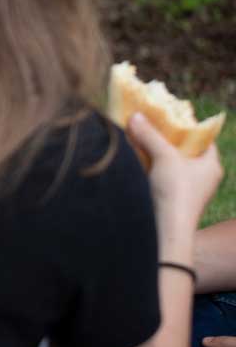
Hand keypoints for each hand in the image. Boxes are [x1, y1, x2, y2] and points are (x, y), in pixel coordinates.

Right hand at [127, 114, 221, 241]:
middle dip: (166, 139)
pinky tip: (134, 161)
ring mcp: (187, 191)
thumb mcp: (164, 157)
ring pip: (171, 165)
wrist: (167, 231)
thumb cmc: (176, 191)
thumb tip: (135, 115)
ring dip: (155, 154)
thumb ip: (150, 135)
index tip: (169, 117)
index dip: (187, 127)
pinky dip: (150, 168)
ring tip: (137, 139)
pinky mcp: (171, 200)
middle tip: (149, 126)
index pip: (203, 140)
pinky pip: (161, 177)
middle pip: (184, 151)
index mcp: (211, 166)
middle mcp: (203, 178)